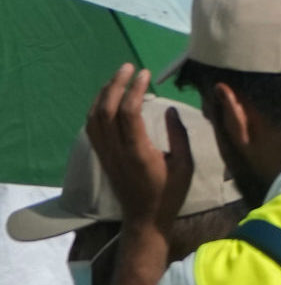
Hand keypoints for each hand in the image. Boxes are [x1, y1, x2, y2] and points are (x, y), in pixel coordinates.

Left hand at [85, 66, 194, 238]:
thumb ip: (179, 136)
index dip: (135, 89)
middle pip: (108, 108)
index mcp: (139, 152)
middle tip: (128, 67)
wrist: (145, 217)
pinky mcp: (101, 155)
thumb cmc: (170, 194)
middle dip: (116, 84)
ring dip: (104, 92)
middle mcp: (117, 150)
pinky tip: (106, 98)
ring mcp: (106, 152)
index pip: (130, 112)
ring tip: (117, 78)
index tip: (145, 74)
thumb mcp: (185, 167)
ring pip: (95, 115)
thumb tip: (170, 109)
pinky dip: (96, 107)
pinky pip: (91, 125)